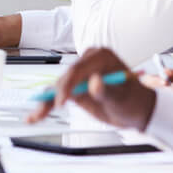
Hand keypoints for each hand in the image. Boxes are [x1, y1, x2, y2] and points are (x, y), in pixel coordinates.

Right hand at [29, 46, 157, 127]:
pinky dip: (48, 105)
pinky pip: (59, 94)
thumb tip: (95, 83)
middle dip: (54, 96)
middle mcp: (89, 62)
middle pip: (65, 78)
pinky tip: (36, 115)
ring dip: (46, 102)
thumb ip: (107, 91)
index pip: (77, 70)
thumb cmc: (134, 101)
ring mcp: (81, 75)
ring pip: (58, 87)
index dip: (67, 86)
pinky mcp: (76, 86)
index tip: (61, 102)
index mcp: (101, 57)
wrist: (138, 110)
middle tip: (44, 111)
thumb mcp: (122, 98)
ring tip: (35, 115)